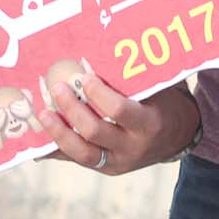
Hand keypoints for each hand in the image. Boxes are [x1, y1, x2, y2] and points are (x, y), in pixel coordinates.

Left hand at [36, 61, 198, 173]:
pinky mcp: (107, 168)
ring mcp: (118, 161)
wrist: (179, 137)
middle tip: (57, 88)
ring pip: (82, 153)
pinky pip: (78, 161)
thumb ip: (136, 77)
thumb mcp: (159, 89)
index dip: (99, 94)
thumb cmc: (166, 103)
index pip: (119, 110)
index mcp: (148, 123)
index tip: (85, 76)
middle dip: (72, 109)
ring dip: (59, 133)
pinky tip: (38, 143)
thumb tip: (104, 50)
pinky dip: (57, 152)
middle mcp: (132, 146)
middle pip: (95, 131)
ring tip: (42, 114)